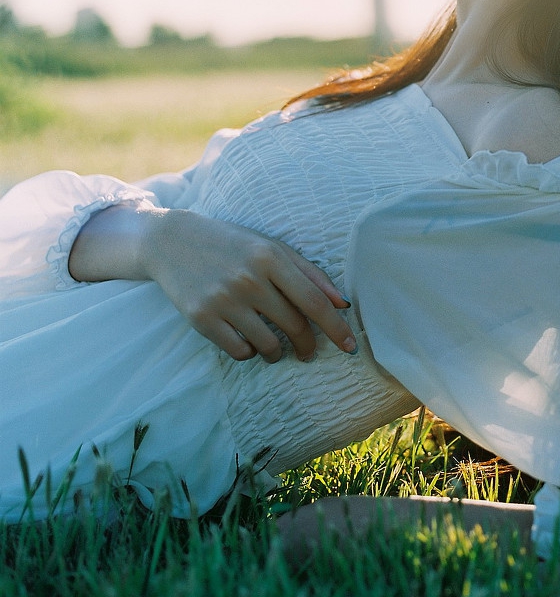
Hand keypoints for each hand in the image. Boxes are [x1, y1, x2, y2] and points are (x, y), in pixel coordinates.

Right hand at [140, 208, 355, 363]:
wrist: (172, 242)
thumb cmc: (233, 244)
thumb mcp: (273, 248)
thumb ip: (310, 273)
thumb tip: (342, 303)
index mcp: (270, 257)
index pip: (314, 302)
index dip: (336, 328)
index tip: (350, 347)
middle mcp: (248, 278)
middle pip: (295, 325)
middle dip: (308, 345)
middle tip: (309, 352)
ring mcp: (223, 299)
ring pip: (268, 344)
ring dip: (278, 353)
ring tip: (278, 349)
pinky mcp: (200, 318)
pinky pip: (239, 351)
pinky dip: (250, 353)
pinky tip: (250, 343)